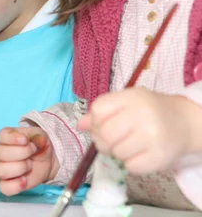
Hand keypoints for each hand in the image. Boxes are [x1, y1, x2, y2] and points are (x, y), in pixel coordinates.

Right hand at [0, 126, 57, 195]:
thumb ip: (38, 135)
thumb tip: (39, 139)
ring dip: (19, 168)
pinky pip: (4, 188)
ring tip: (29, 165)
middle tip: (33, 152)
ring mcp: (4, 169)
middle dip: (22, 152)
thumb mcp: (40, 135)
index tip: (26, 140)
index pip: (2, 136)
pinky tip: (25, 180)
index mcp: (6, 138)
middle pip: (1, 153)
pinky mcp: (9, 184)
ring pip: (1, 171)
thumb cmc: (39, 145)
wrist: (46, 160)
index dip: (14, 139)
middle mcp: (1, 152)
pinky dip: (15, 185)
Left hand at [79, 87, 200, 173]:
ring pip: (116, 152)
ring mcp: (152, 137)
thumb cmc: (148, 111)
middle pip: (104, 133)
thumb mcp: (126, 102)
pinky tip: (139, 154)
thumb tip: (80, 125)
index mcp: (132, 97)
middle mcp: (143, 115)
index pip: (98, 109)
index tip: (102, 124)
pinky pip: (130, 167)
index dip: (95, 120)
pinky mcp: (159, 158)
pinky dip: (130, 163)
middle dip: (102, 140)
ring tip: (128, 145)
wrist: (183, 123)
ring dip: (117, 152)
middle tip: (112, 140)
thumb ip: (102, 111)